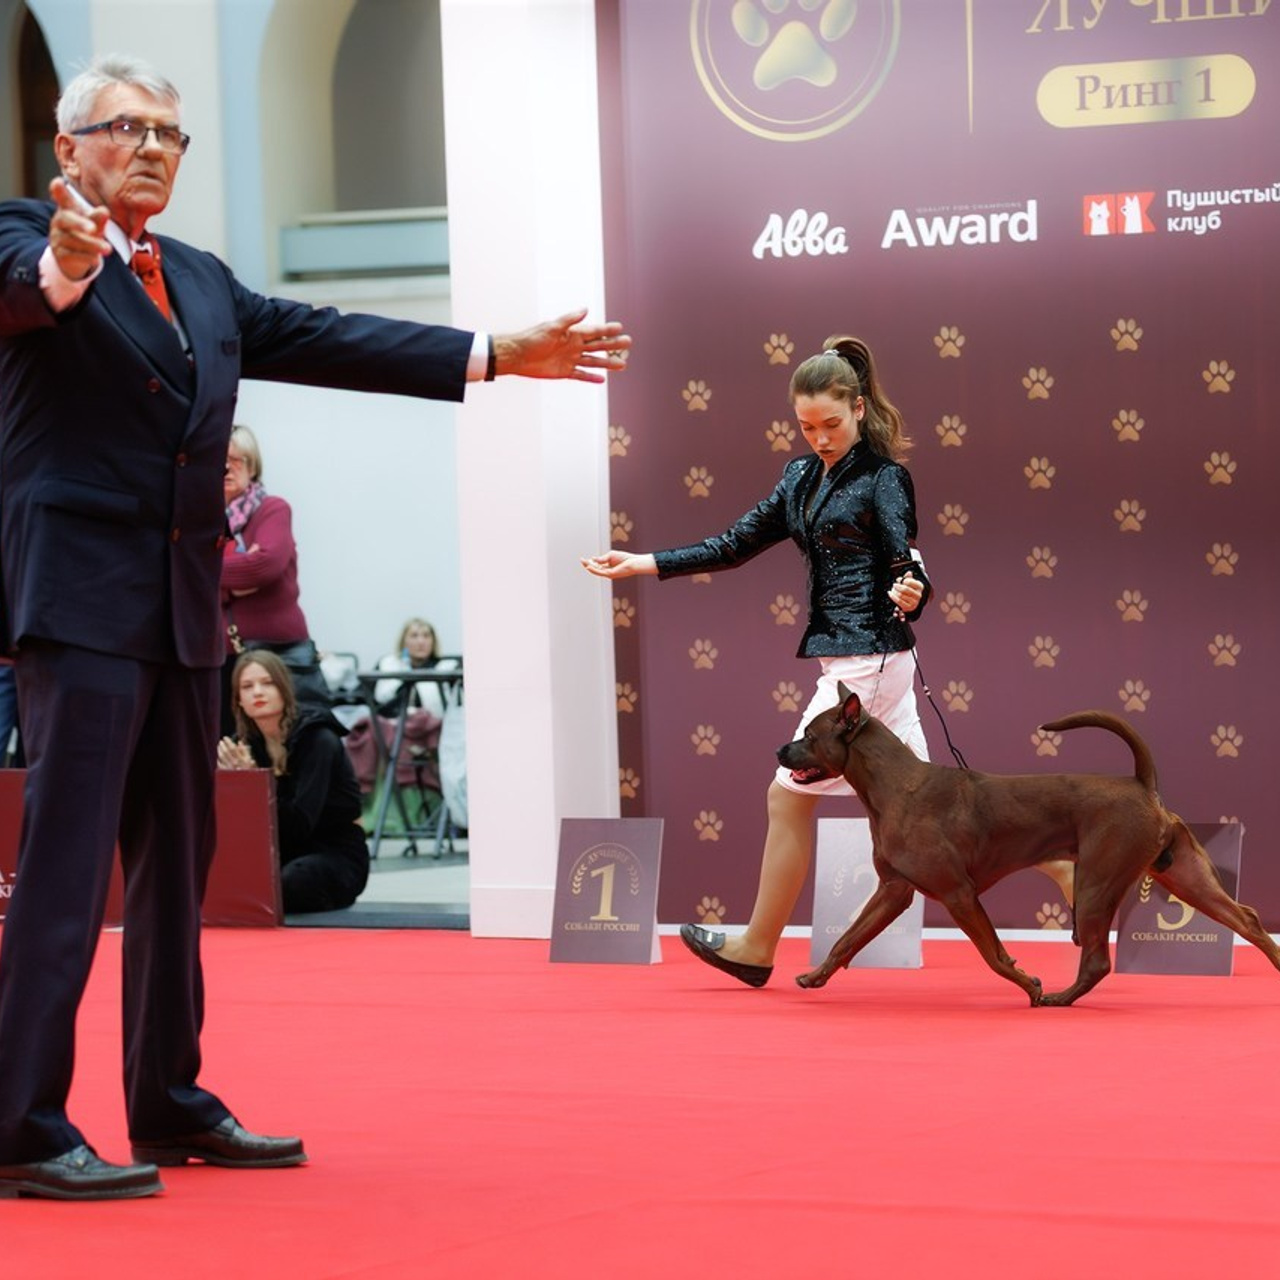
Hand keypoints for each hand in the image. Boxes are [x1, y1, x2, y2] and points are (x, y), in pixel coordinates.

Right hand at [48, 177, 110, 281]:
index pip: (63, 198)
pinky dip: (86, 257)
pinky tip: (97, 259)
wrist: (74, 257)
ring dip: (91, 244)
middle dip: (79, 223)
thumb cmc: (86, 233)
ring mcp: (57, 237)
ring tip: (107, 249)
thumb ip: (97, 218)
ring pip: (72, 240)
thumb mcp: (93, 224)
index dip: (59, 191)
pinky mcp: (59, 253)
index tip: (58, 182)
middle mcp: (60, 221)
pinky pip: (71, 255)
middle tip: (93, 229)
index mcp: (68, 209)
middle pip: (66, 219)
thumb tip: (104, 211)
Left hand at [217, 736, 253, 769]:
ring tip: (218, 746)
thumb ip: (245, 751)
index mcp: (241, 759)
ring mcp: (229, 768)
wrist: (247, 784)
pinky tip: (218, 758)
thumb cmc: (251, 771)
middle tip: (221, 741)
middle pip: (226, 752)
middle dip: (222, 745)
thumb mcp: (251, 760)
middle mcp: (234, 763)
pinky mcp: (226, 772)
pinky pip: (220, 765)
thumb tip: (240, 742)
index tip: (225, 738)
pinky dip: (219, 760)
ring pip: (222, 757)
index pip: (232, 748)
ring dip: (219, 751)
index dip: (228, 742)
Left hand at [492, 308, 630, 382]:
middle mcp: (574, 346)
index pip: (594, 331)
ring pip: (594, 362)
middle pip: (598, 346)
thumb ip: (569, 320)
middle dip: (613, 345)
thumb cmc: (532, 338)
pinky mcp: (564, 372)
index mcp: (572, 333)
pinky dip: (591, 378)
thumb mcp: (551, 327)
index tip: (620, 327)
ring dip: (607, 363)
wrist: (518, 356)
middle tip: (628, 343)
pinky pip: (582, 375)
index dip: (607, 329)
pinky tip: (603, 379)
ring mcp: (570, 359)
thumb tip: (585, 310)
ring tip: (623, 364)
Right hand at [580, 551, 656, 579]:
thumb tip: (592, 559)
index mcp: (607, 567)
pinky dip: (594, 570)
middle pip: (594, 568)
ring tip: (583, 562)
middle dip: (587, 564)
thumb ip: (601, 558)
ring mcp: (608, 573)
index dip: (589, 562)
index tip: (583, 559)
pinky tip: (589, 567)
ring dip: (589, 567)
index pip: (595, 565)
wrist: (633, 563)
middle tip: (581, 560)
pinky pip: (600, 572)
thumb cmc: (624, 558)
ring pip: (596, 571)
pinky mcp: (610, 574)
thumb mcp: (610, 556)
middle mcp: (607, 571)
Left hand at [888, 571, 922, 620]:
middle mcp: (919, 595)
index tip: (898, 580)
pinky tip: (890, 593)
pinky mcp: (909, 607)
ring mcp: (914, 602)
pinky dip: (893, 596)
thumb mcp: (910, 582)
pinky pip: (899, 601)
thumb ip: (908, 577)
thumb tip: (909, 573)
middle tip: (894, 585)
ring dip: (894, 591)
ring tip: (893, 590)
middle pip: (904, 589)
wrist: (911, 602)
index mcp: (920, 586)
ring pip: (900, 595)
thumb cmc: (909, 590)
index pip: (909, 582)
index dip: (902, 580)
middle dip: (897, 586)